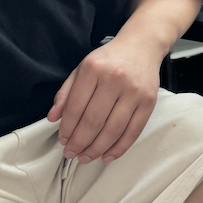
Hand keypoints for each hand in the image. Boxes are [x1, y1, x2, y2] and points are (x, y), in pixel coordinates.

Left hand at [47, 35, 160, 162]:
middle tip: (71, 153)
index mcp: (93, 69)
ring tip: (86, 157)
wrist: (142, 45)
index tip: (62, 140)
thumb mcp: (82, 68)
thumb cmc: (109, 59)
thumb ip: (66, 92)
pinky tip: (107, 155)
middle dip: (79, 143)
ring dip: (97, 149)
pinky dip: (119, 148)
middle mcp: (114, 79)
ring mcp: (134, 91)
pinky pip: (133, 131)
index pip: (76, 107)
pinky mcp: (149, 101)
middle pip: (93, 122)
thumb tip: (53, 117)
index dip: (67, 129)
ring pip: (113, 130)